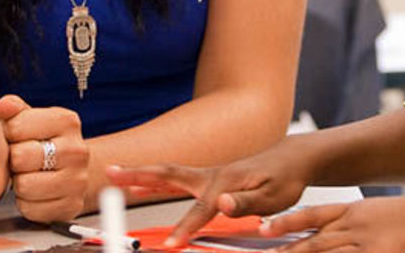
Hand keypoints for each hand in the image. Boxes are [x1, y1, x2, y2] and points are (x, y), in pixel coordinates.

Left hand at [0, 94, 90, 221]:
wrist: (72, 168)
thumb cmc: (45, 141)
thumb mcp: (31, 119)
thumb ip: (14, 109)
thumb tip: (3, 105)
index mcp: (67, 121)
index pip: (17, 127)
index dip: (9, 134)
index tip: (17, 137)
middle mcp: (77, 149)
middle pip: (21, 157)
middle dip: (14, 160)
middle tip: (21, 160)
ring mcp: (78, 179)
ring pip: (25, 186)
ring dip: (20, 183)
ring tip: (29, 175)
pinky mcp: (72, 205)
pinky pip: (31, 209)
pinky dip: (27, 203)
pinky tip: (35, 192)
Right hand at [106, 140, 313, 247]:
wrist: (294, 160)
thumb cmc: (285, 177)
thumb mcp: (272, 195)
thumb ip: (245, 201)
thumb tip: (221, 202)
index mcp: (224, 181)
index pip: (199, 210)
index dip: (185, 228)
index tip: (170, 246)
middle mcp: (211, 175)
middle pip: (168, 174)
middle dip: (138, 176)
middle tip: (110, 173)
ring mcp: (208, 175)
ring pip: (168, 175)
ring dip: (141, 176)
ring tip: (116, 176)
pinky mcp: (209, 179)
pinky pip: (175, 179)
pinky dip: (155, 180)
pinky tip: (144, 186)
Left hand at [262, 195, 404, 252]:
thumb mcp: (379, 216)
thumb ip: (355, 225)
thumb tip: (334, 236)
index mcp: (353, 212)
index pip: (312, 216)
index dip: (286, 223)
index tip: (263, 228)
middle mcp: (353, 227)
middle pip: (311, 243)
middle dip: (283, 251)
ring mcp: (363, 245)